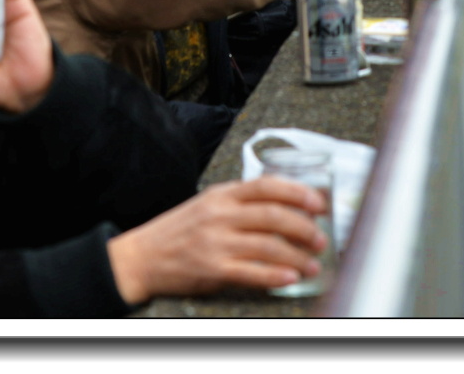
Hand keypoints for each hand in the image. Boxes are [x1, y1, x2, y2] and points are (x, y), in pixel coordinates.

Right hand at [104, 178, 326, 304]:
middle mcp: (220, 214)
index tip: (318, 203)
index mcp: (222, 194)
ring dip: (296, 255)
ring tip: (313, 264)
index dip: (297, 192)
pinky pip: (251, 272)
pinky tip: (291, 278)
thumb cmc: (179, 230)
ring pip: (267, 245)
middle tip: (321, 238)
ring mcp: (216, 241)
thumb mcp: (208, 204)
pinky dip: (275, 275)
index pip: (266, 186)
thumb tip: (283, 205)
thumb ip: (239, 202)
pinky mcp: (212, 268)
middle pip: (273, 215)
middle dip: (303, 227)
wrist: (142, 256)